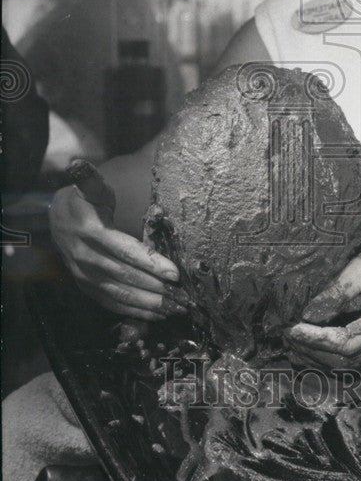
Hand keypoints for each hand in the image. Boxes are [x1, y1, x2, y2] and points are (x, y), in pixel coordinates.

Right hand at [49, 184, 187, 320]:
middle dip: (156, 288)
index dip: (150, 262)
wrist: (58, 222)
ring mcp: (84, 276)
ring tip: (175, 309)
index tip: (174, 272)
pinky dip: (134, 311)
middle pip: (125, 276)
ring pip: (119, 294)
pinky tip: (156, 315)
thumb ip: (90, 180)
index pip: (124, 250)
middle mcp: (85, 257)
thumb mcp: (89, 188)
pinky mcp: (87, 288)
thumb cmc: (85, 202)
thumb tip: (79, 164)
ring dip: (149, 304)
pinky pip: (112, 303)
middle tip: (183, 297)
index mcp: (90, 231)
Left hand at [285, 238, 360, 366]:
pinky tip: (316, 344)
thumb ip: (338, 291)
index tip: (293, 328)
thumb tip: (309, 314)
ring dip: (323, 356)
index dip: (317, 338)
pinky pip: (358, 358)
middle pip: (348, 359)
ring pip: (352, 363)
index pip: (346, 341)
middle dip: (315, 350)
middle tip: (289, 336)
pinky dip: (335, 354)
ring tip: (298, 342)